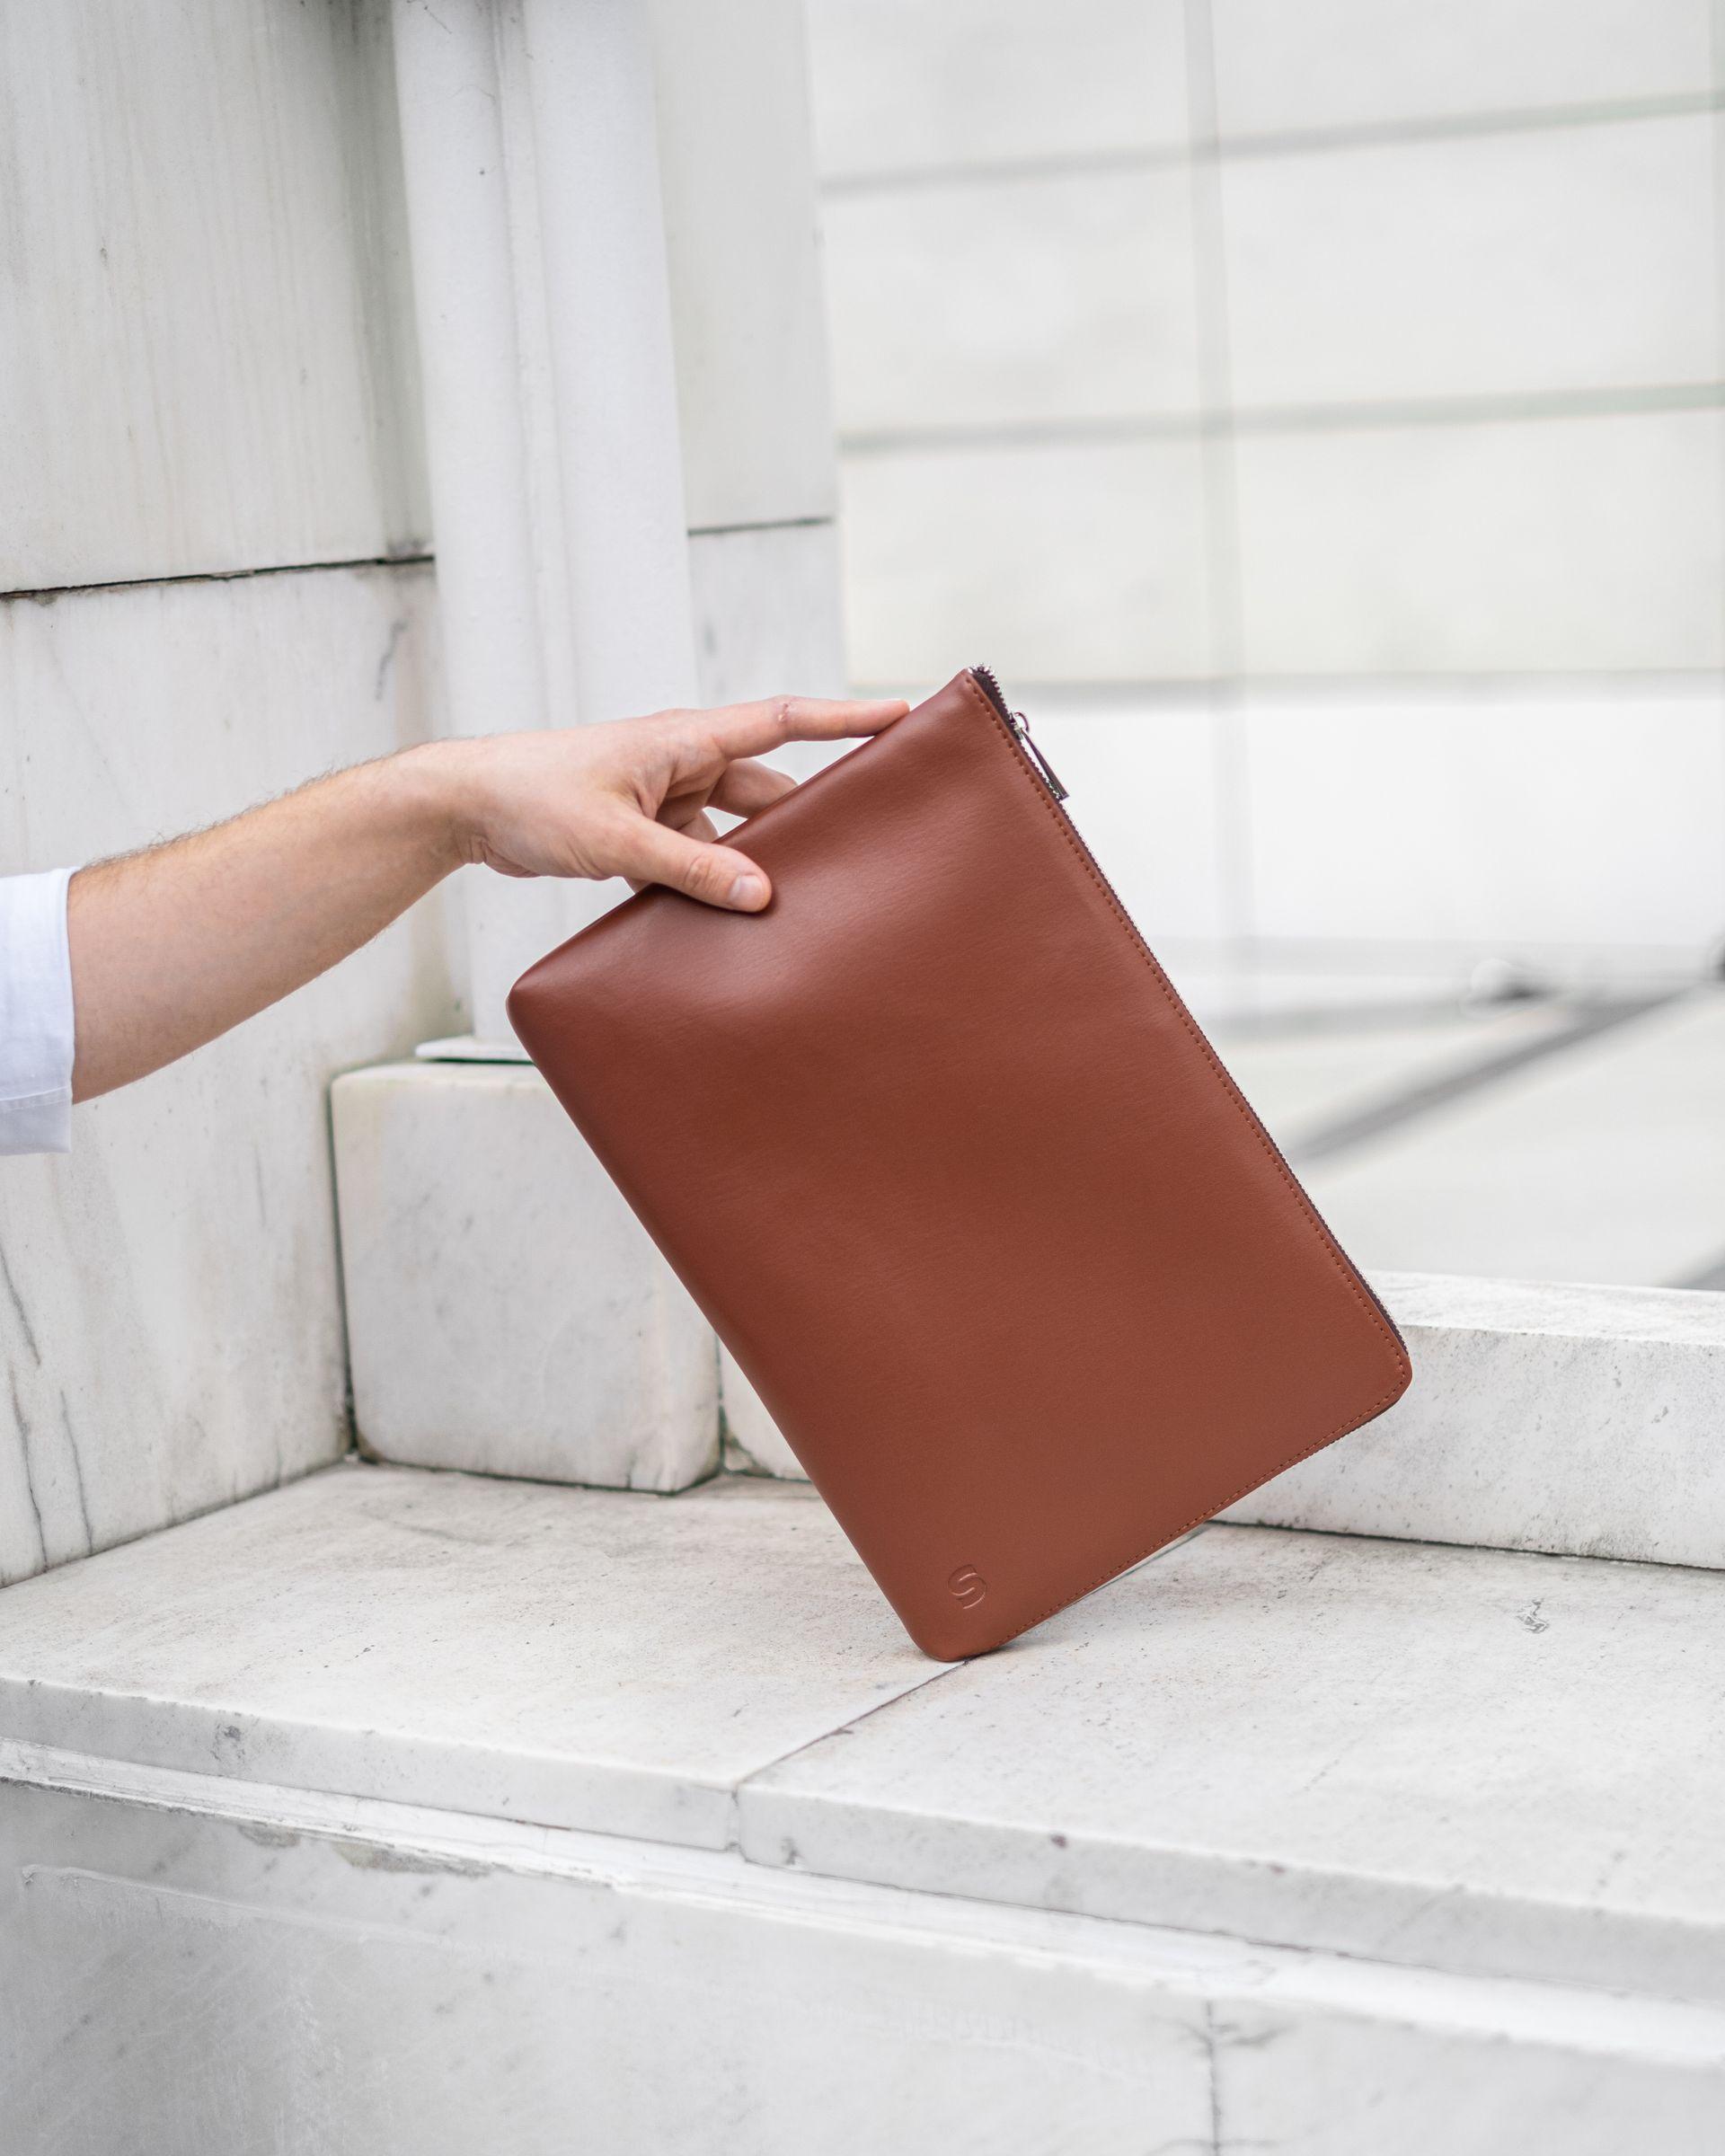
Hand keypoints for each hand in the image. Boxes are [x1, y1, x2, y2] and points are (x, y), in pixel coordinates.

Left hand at [427, 694, 908, 911]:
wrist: (467, 807)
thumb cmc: (533, 797)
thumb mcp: (617, 839)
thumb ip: (691, 868)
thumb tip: (760, 894)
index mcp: (684, 740)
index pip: (783, 722)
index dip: (844, 721)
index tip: (899, 716)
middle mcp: (684, 763)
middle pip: (768, 790)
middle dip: (808, 818)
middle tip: (857, 848)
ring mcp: (665, 799)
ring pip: (734, 834)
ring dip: (753, 866)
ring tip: (794, 906)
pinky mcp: (644, 833)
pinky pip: (697, 860)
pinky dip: (710, 888)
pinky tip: (727, 927)